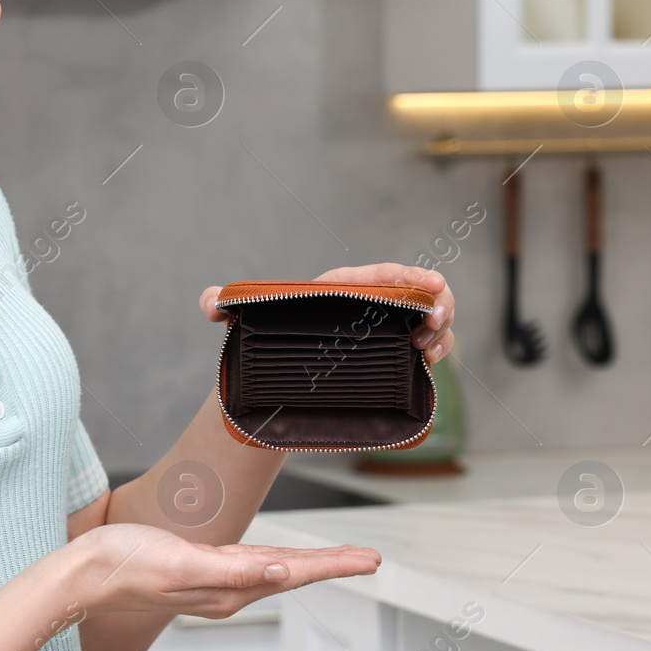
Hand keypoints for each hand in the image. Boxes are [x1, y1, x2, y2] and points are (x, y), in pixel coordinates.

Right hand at [67, 523, 380, 619]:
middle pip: (291, 574)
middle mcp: (226, 591)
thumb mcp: (180, 563)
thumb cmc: (125, 565)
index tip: (369, 559)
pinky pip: (249, 565)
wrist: (84, 572)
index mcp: (227, 590)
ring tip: (340, 558)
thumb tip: (278, 572)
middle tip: (370, 558)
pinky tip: (280, 559)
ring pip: (273, 570)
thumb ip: (230, 570)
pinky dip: (274, 560)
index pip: (293, 575)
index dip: (334, 564)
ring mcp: (212, 582)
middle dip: (332, 564)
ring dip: (308, 564)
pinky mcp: (198, 569)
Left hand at [199, 263, 456, 362]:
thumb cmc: (268, 339)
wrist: (280, 376)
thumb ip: (221, 306)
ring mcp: (386, 328)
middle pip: (417, 292)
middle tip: (433, 323)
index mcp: (341, 287)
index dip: (410, 275)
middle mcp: (370, 303)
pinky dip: (438, 347)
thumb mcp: (243, 322)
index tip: (431, 283)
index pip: (382, 274)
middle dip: (436, 302)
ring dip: (441, 327)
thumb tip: (209, 304)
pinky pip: (428, 344)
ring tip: (430, 346)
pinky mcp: (393, 353)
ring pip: (428, 317)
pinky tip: (431, 359)